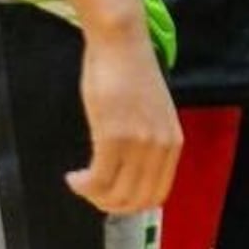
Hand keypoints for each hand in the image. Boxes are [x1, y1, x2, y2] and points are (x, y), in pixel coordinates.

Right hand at [68, 26, 182, 216]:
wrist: (121, 43)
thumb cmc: (130, 73)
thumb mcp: (151, 113)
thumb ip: (148, 142)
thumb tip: (130, 170)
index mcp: (173, 143)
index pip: (158, 194)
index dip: (132, 204)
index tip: (112, 197)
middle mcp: (160, 148)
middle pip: (137, 199)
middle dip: (110, 205)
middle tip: (91, 194)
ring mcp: (139, 144)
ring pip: (116, 193)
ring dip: (94, 196)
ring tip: (80, 184)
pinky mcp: (113, 136)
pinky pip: (99, 178)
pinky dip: (84, 185)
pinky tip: (74, 178)